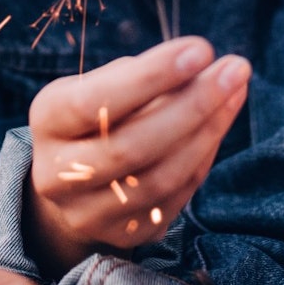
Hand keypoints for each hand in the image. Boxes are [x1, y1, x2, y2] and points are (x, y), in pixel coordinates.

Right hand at [27, 35, 250, 272]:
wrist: (72, 177)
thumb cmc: (96, 112)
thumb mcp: (100, 82)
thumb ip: (142, 74)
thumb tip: (202, 64)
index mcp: (47, 120)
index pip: (96, 101)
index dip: (152, 76)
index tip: (201, 49)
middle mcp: (57, 174)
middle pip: (131, 146)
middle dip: (193, 104)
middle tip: (235, 68)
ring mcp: (89, 212)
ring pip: (158, 178)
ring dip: (208, 130)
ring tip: (236, 89)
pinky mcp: (123, 235)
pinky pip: (174, 197)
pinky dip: (204, 155)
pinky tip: (222, 120)